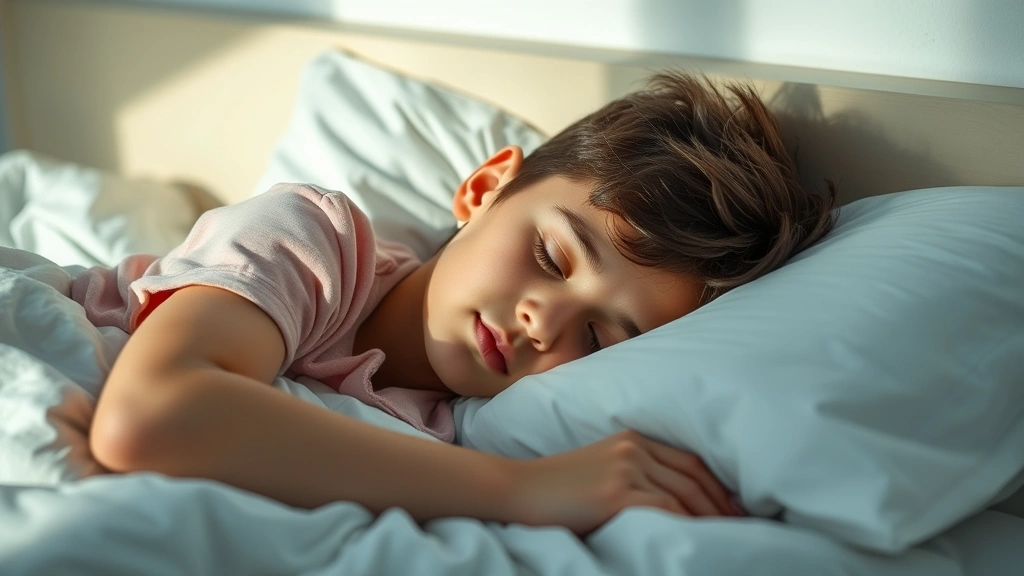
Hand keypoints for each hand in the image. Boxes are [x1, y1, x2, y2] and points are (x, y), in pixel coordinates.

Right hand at [506, 430, 740, 534]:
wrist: (517, 489)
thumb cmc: (556, 488)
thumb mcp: (600, 470)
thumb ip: (633, 475)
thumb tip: (673, 502)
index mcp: (631, 439)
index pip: (689, 461)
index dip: (716, 485)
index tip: (733, 507)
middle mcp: (633, 448)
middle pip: (693, 476)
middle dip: (720, 503)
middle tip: (742, 526)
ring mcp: (625, 469)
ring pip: (685, 494)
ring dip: (710, 518)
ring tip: (727, 537)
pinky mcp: (616, 493)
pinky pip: (666, 509)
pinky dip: (687, 524)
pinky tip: (697, 538)